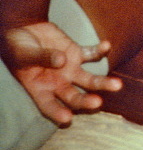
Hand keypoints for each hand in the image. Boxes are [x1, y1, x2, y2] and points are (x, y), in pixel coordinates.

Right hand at [2, 22, 121, 126]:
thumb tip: (60, 60)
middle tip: (98, 103)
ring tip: (117, 84)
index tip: (67, 119)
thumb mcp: (24, 54)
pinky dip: (100, 50)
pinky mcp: (78, 53)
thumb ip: (41, 58)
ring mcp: (70, 69)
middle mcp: (58, 83)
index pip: (48, 105)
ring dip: (103, 82)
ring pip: (89, 80)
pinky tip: (107, 46)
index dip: (57, 113)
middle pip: (74, 96)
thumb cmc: (19, 48)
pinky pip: (92, 54)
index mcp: (40, 88)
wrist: (25, 29)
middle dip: (86, 101)